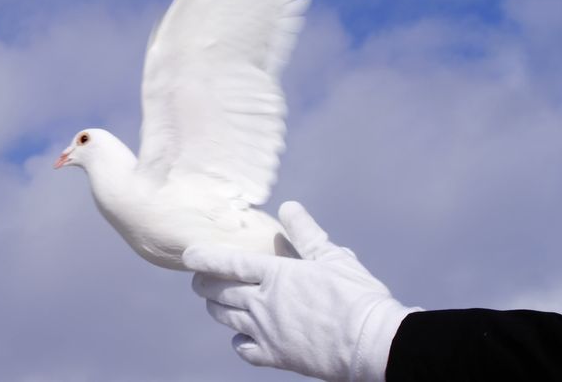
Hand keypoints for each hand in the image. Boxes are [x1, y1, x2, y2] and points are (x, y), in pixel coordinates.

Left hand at [184, 201, 417, 381]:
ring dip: (216, 307)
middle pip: (219, 291)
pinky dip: (238, 340)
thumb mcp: (333, 257)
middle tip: (200, 279)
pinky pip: (243, 348)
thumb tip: (289, 207)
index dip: (204, 258)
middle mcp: (263, 302)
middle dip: (204, 284)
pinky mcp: (275, 356)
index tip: (188, 255)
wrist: (373, 344)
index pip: (228, 262)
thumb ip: (306, 233)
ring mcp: (266, 331)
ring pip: (226, 317)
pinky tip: (242, 335)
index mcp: (277, 275)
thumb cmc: (357, 297)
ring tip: (215, 302)